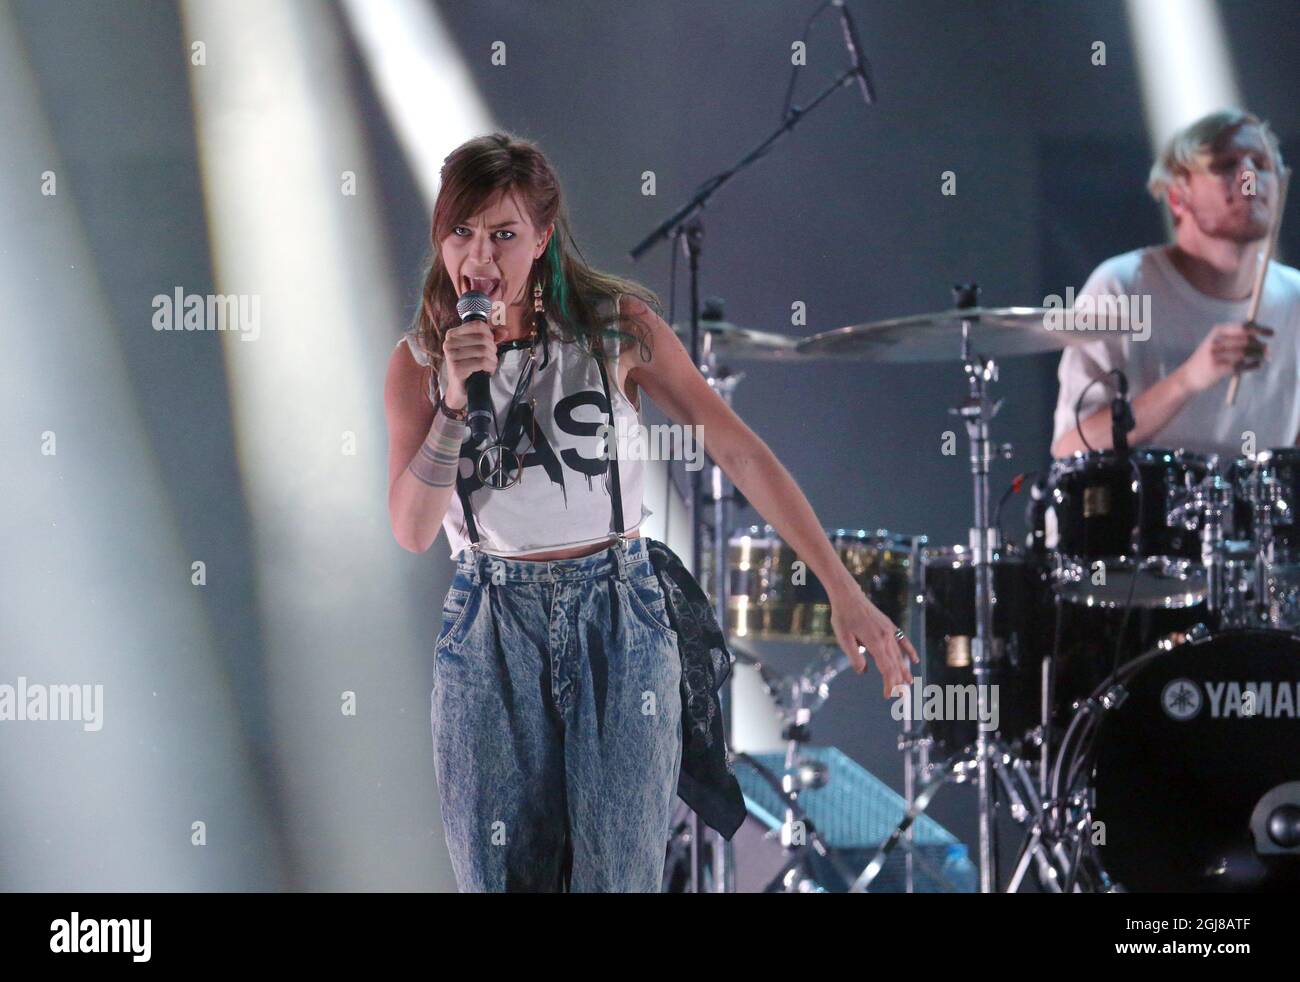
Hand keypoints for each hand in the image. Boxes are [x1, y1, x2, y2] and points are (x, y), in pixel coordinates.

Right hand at [440, 321, 497, 407]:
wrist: (460, 388)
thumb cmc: (469, 366)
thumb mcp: (479, 347)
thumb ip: (491, 337)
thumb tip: (504, 331)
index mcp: (452, 335)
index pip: (478, 325)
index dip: (490, 334)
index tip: (490, 343)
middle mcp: (449, 343)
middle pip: (483, 338)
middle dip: (492, 349)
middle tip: (491, 358)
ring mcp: (451, 356)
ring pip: (484, 350)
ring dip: (492, 359)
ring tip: (490, 364)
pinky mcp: (456, 369)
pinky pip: (482, 362)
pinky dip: (490, 366)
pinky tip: (488, 370)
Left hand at [829, 582, 917, 697]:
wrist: (848, 596)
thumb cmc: (843, 617)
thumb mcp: (844, 639)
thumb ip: (854, 657)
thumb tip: (863, 672)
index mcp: (875, 643)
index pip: (886, 668)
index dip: (889, 683)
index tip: (887, 695)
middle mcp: (886, 638)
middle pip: (895, 664)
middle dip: (898, 682)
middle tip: (901, 698)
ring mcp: (889, 631)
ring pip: (899, 655)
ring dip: (904, 670)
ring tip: (909, 683)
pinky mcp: (889, 625)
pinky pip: (902, 640)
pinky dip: (909, 651)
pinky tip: (914, 660)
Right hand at [1178, 321, 1271, 393]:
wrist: (1188, 377)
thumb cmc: (1207, 358)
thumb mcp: (1216, 341)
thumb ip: (1236, 335)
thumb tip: (1260, 333)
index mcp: (1217, 332)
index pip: (1243, 327)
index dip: (1260, 329)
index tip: (1271, 333)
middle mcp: (1216, 342)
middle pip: (1246, 340)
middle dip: (1260, 345)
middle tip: (1267, 350)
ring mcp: (1217, 356)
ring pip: (1246, 353)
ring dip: (1259, 355)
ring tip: (1264, 357)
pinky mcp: (1219, 370)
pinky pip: (1243, 366)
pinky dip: (1253, 365)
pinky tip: (1257, 365)